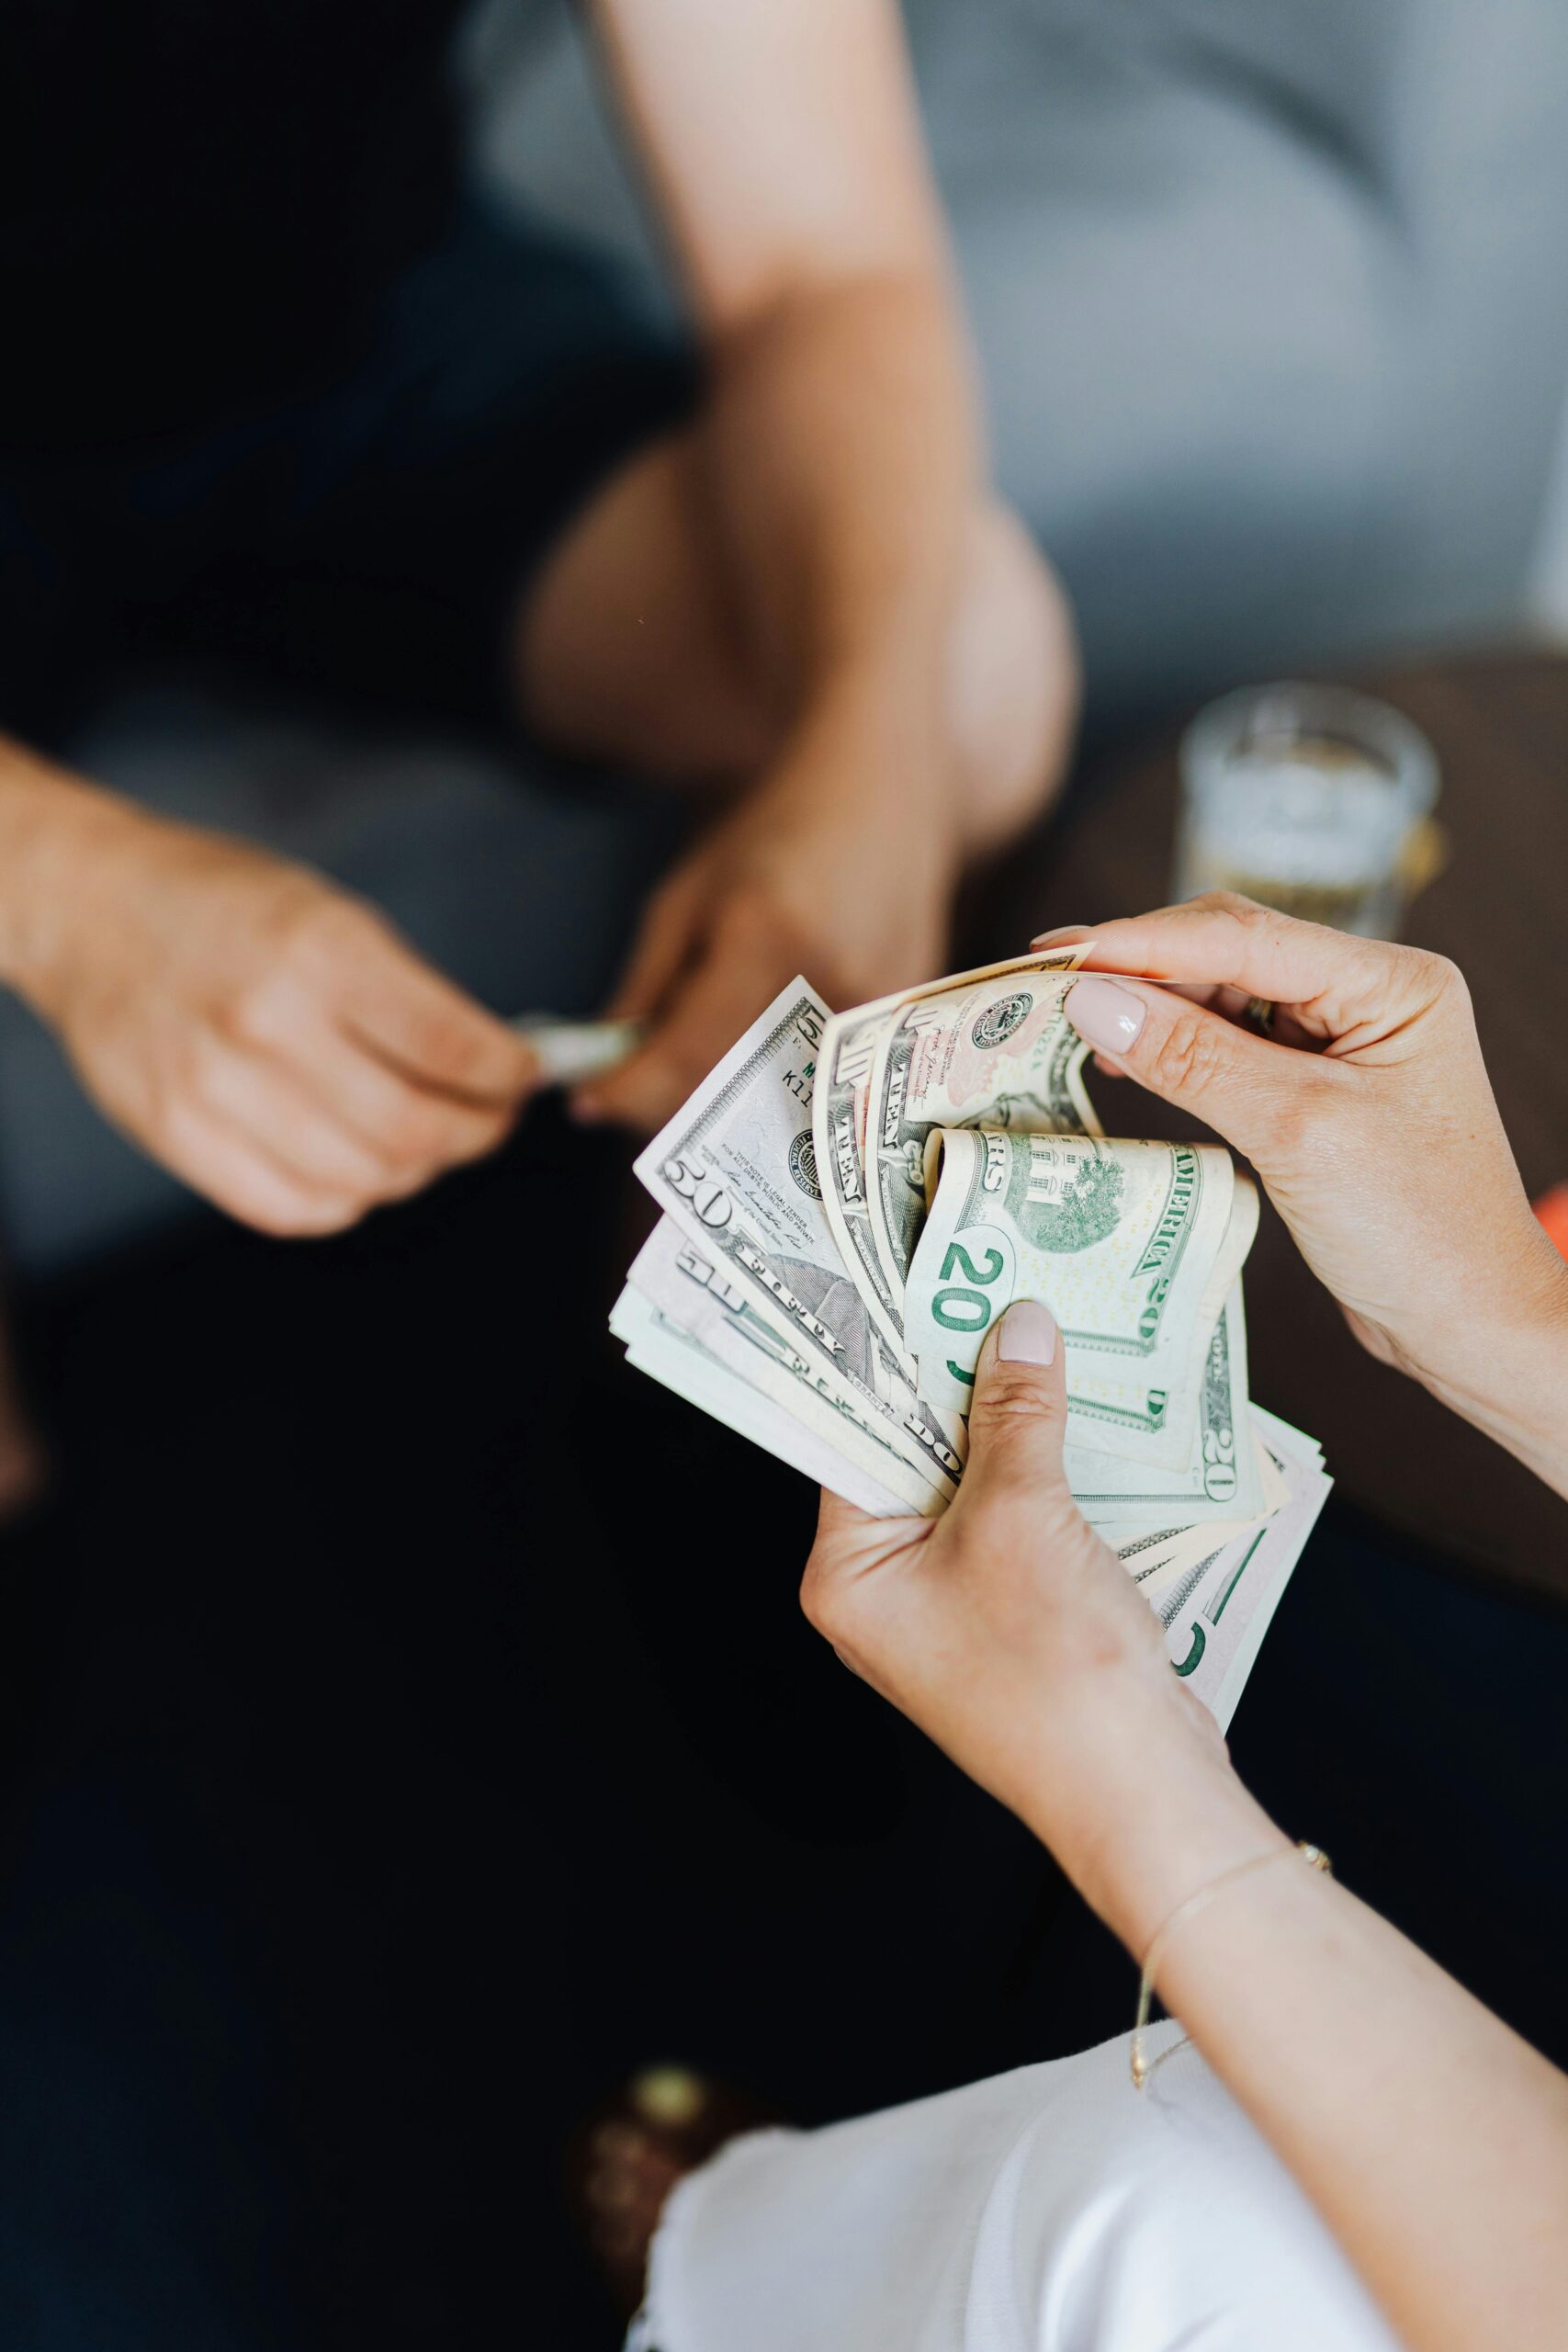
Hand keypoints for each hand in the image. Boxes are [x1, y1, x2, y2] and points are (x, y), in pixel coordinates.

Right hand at [22, 805, 536, 1235]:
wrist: (91, 912)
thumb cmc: (225, 906)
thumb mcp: (331, 912)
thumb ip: (412, 995)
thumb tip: (499, 1068)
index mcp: (320, 951)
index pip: (452, 1047)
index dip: (508, 1076)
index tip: (525, 1076)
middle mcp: (268, 1022)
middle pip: (415, 1130)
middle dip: (476, 1133)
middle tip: (488, 1119)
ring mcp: (215, 1087)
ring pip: (365, 1179)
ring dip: (416, 1169)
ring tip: (423, 1139)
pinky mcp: (177, 1135)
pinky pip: (295, 1208)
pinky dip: (348, 1198)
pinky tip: (358, 1163)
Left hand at [572, 704, 954, 1131]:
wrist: (889, 795)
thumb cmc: (775, 834)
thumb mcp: (689, 895)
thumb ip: (646, 987)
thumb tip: (606, 1067)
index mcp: (767, 932)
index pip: (689, 1050)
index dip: (632, 1089)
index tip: (588, 1103)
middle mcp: (830, 980)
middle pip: (734, 1093)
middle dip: (670, 1104)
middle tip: (631, 1088)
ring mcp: (877, 1008)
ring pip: (776, 1098)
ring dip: (722, 1099)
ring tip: (690, 1059)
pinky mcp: (902, 1024)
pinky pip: (819, 1078)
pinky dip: (773, 1076)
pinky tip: (757, 1039)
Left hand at [800, 1299, 1243, 1933]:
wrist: (1139, 1788)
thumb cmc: (1055, 1669)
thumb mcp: (1025, 1516)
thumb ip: (1015, 1414)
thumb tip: (1016, 1326)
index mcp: (847, 1574)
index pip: (849, 1437)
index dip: (885, 1359)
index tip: (913, 1284)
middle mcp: (883, 1592)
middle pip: (912, 1456)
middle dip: (958, 1383)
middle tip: (990, 1290)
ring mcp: (947, 1607)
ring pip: (971, 1485)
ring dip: (1010, 1424)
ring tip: (1043, 1332)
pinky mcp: (1009, 1615)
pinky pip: (1014, 1521)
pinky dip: (1044, 1473)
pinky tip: (1081, 1414)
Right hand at [1041, 893, 1567, 1475]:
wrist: (1469, 1323)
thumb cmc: (1418, 1231)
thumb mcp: (1297, 1134)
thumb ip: (1193, 1059)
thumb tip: (1091, 1000)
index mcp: (1391, 982)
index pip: (1245, 936)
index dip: (1140, 942)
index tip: (1055, 958)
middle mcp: (1370, 995)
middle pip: (1229, 951)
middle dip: (1136, 966)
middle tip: (1039, 986)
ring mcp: (1344, 1040)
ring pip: (1222, 996)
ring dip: (1148, 1006)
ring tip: (1064, 1021)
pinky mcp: (1317, 1088)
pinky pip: (1229, 1046)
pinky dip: (1172, 1049)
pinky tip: (1121, 1059)